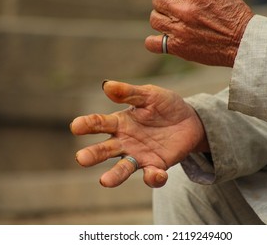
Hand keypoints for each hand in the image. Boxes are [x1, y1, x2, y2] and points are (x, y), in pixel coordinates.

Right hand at [70, 80, 207, 187]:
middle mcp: (125, 142)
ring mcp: (140, 156)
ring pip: (123, 168)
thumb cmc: (165, 105)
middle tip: (82, 159)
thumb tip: (106, 85)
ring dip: (114, 175)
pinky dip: (152, 177)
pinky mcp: (156, 166)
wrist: (191, 120)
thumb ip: (130, 93)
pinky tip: (156, 173)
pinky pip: (151, 176)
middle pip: (105, 150)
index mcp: (120, 122)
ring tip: (104, 181)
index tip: (76, 126)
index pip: (100, 123)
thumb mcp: (150, 95)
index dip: (87, 124)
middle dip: (93, 154)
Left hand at [145, 0, 253, 66]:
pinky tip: (163, 38)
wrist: (242, 42)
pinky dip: (154, 41)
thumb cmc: (232, 12)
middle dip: (164, 0)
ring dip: (160, 18)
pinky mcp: (178, 47)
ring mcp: (180, 30)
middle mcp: (185, 10)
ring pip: (154, 19)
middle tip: (174, 6)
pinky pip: (152, 43)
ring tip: (171, 21)